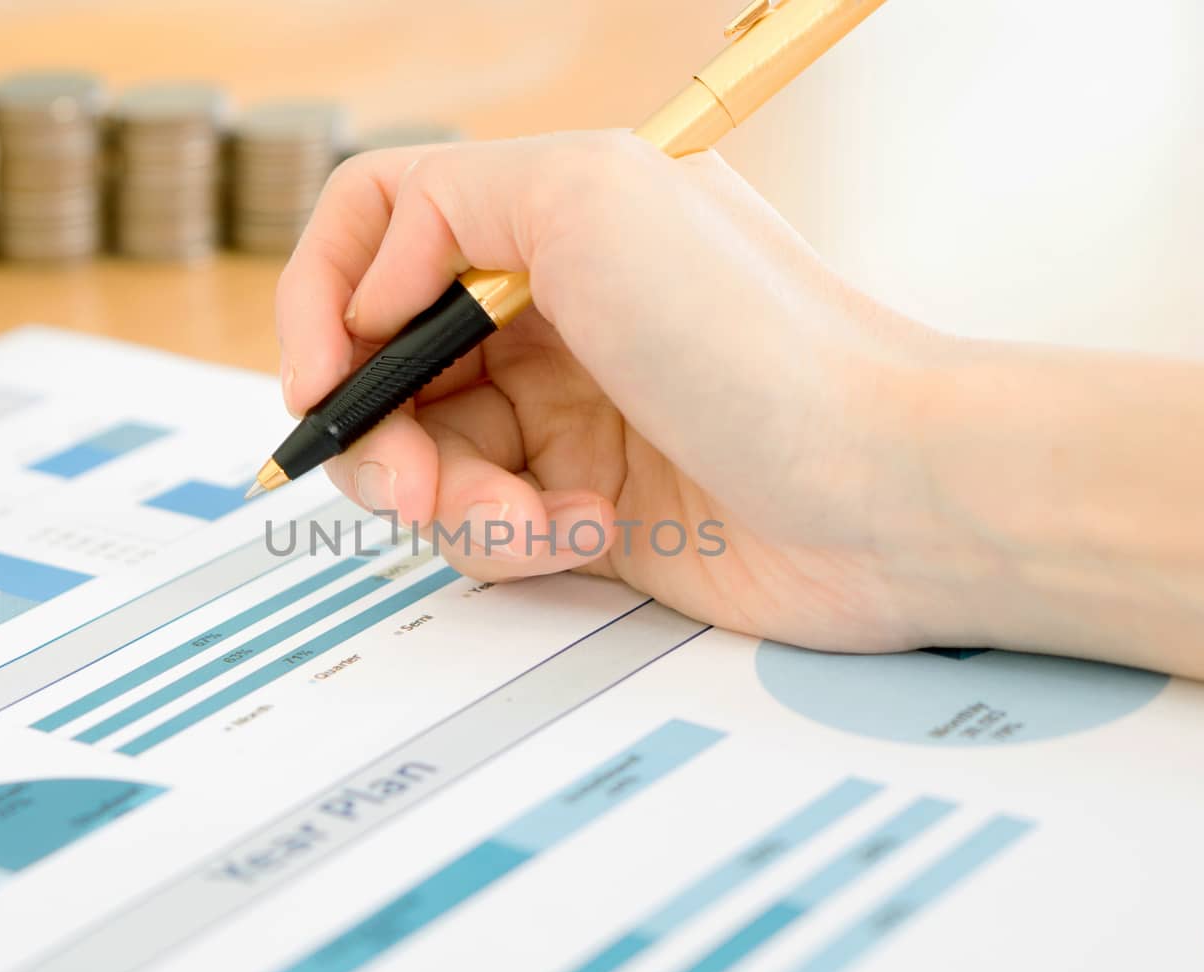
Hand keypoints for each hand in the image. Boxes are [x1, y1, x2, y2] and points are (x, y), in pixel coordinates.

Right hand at [275, 131, 955, 650]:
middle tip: (411, 478)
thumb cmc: (765, 345)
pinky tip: (594, 529)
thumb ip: (446, 204)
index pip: (378, 229)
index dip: (323, 300)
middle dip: (377, 430)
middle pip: (382, 363)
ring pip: (422, 458)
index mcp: (546, 219)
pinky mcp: (580, 504)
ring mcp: (563, 412)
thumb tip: (372, 290)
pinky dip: (516, 538)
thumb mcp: (591, 200)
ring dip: (454, 497)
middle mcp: (547, 311)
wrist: (882, 498)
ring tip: (532, 514)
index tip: (321, 379)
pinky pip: (481, 529)